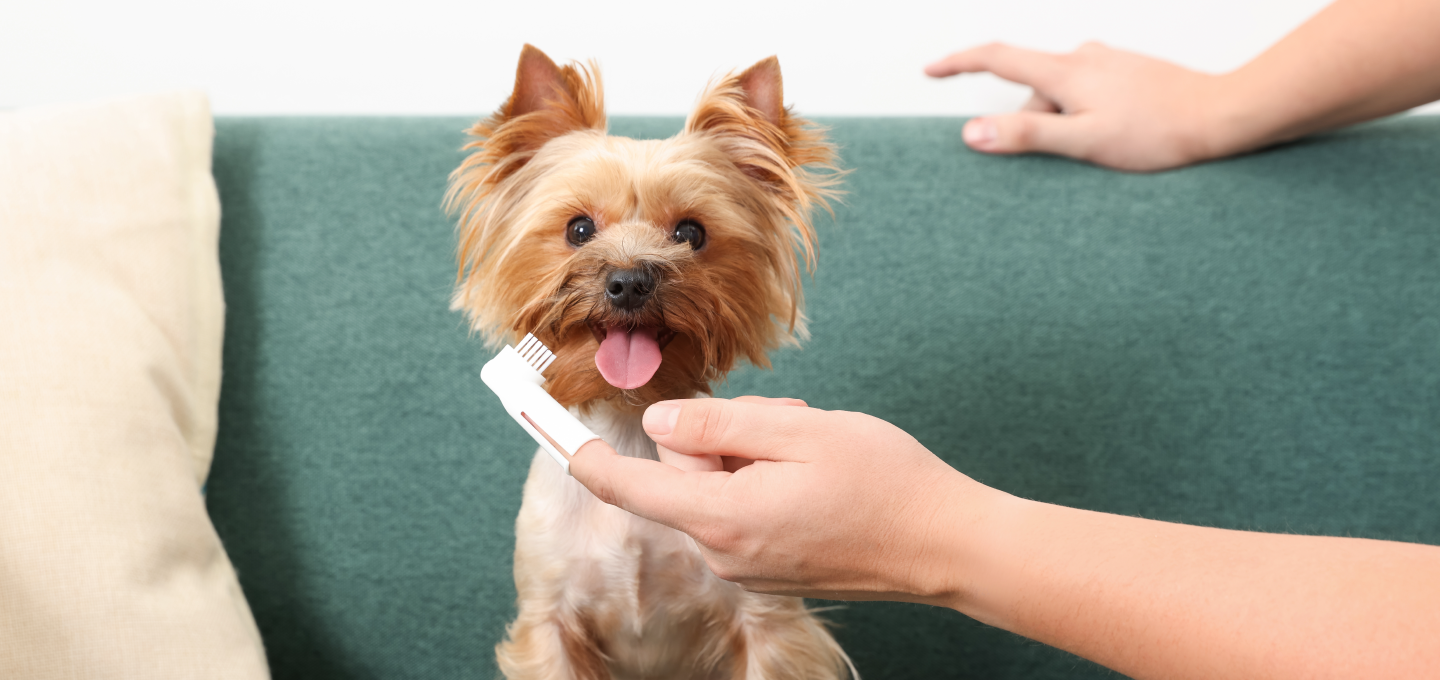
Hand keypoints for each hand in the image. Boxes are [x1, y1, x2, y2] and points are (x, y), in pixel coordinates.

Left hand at [568, 397, 999, 603]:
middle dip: (722, 436)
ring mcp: (750, 565)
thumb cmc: (884, 483)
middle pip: (683, 474)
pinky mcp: (773, 567)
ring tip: (812, 449)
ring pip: (717, 487)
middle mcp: (726, 552)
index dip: (586, 453)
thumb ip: (718, 427)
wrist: (947, 546)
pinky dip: (767, 481)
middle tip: (785, 422)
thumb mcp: (796, 432)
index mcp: (722, 518)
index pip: (631, 486)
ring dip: (752, 456)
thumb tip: (660, 425)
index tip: (547, 427)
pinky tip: (817, 476)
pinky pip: (743, 509)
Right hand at [926, 42, 1225, 171]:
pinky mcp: (1127, 72)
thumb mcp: (1084, 142)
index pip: (996, 57)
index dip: (958, 63)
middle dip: (1033, 124)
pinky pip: (1087, 94)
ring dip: (1065, 124)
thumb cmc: (1158, 132)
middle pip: (1033, 90)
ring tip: (1104, 151)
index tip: (931, 70)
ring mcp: (1107, 62)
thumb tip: (971, 132)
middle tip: (1067, 158)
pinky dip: (1085, 116)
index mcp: (1066, 71)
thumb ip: (1026, 135)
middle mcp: (1083, 57)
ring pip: (1062, 95)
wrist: (1222, 116)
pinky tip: (1117, 137)